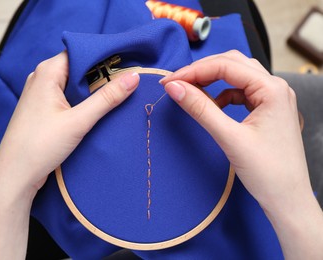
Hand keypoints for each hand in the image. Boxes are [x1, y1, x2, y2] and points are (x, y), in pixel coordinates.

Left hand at [0, 52, 139, 194]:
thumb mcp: (79, 121)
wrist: (15, 175)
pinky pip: (67, 96)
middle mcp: (42, 78)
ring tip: (118, 93)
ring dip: (93, 89)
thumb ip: (107, 98)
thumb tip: (134, 77)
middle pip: (78, 67)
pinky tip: (98, 108)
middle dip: (101, 74)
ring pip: (73, 83)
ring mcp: (41, 94)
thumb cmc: (40, 145)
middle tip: (128, 80)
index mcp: (47, 72)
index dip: (103, 56)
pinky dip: (83, 100)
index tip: (128, 62)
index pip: (80, 52)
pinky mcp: (43, 109)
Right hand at [160, 50, 322, 258]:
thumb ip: (200, 109)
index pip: (225, 66)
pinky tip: (211, 105)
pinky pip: (240, 92)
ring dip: (211, 80)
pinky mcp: (267, 110)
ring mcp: (272, 98)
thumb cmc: (267, 172)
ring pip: (236, 76)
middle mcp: (275, 88)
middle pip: (232, 64)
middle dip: (202, 71)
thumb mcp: (229, 137)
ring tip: (190, 91)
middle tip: (176, 83)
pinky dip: (221, 94)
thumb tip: (174, 87)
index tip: (169, 82)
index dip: (193, 71)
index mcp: (272, 89)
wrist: (287, 199)